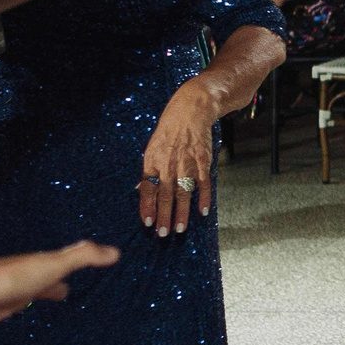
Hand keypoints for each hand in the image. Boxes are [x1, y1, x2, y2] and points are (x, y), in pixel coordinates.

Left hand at [0, 240, 117, 327]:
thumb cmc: (11, 276)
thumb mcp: (52, 264)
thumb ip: (82, 257)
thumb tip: (116, 252)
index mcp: (41, 272)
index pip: (63, 274)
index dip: (75, 276)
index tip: (90, 281)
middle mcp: (25, 284)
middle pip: (45, 287)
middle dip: (56, 290)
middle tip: (72, 297)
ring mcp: (8, 300)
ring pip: (27, 301)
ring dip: (36, 303)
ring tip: (49, 315)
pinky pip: (11, 318)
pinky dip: (18, 319)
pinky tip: (19, 326)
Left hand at [140, 82, 219, 234]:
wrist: (191, 109)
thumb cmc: (170, 130)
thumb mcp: (153, 147)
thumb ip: (149, 170)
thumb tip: (140, 191)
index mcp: (152, 160)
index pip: (148, 188)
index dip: (147, 206)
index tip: (148, 223)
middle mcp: (168, 163)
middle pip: (165, 194)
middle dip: (164, 216)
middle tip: (163, 234)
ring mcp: (187, 162)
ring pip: (183, 192)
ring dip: (181, 212)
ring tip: (179, 228)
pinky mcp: (203, 160)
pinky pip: (203, 183)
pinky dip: (204, 197)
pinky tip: (203, 211)